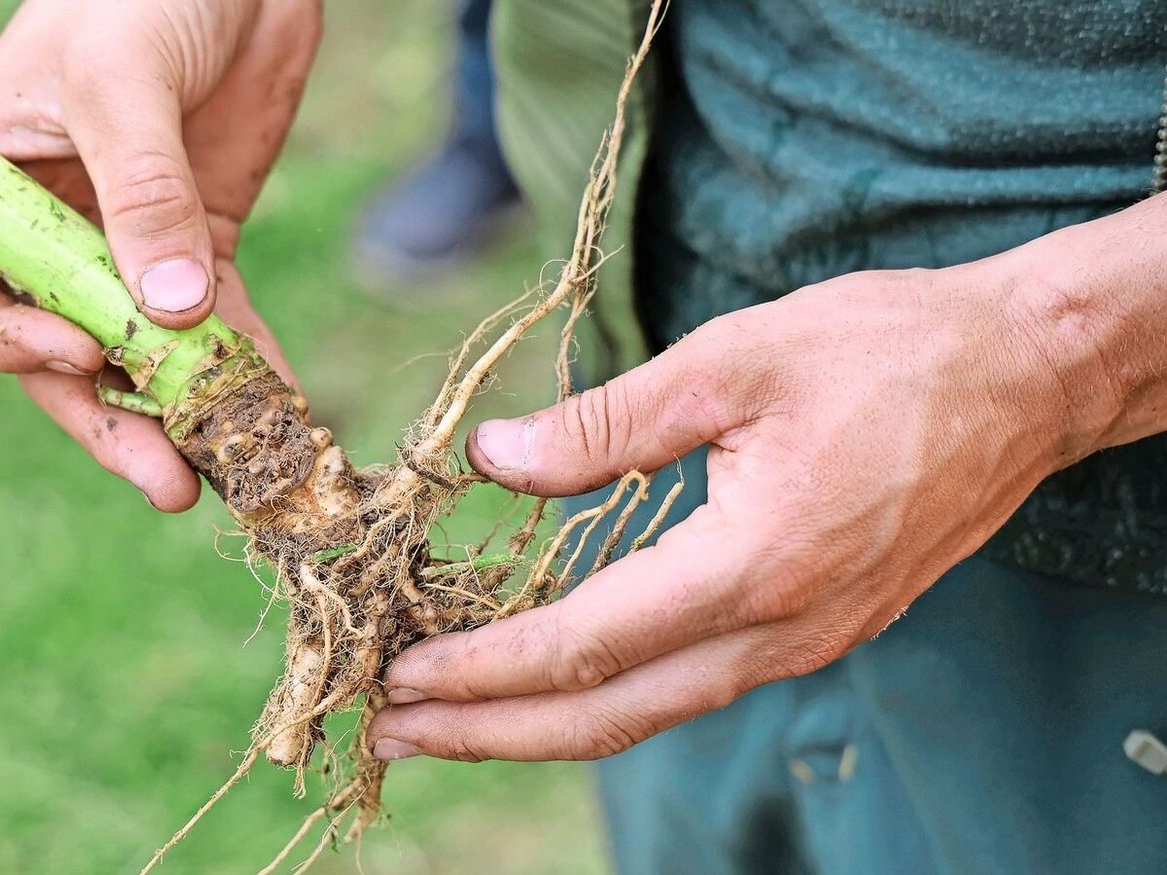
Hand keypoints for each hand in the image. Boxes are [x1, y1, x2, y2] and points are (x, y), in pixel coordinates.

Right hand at [0, 0, 320, 509]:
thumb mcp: (121, 76)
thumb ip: (140, 191)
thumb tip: (167, 313)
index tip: (80, 345)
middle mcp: (42, 236)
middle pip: (51, 360)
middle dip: (108, 422)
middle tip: (169, 481)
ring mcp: (124, 251)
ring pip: (138, 362)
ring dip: (183, 419)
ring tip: (234, 471)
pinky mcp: (199, 250)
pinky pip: (217, 330)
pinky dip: (249, 372)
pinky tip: (284, 411)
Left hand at [366, 250, 1126, 761]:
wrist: (1027, 378)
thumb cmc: (890, 351)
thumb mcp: (736, 359)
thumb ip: (607, 421)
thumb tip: (493, 459)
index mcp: (754, 564)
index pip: (585, 645)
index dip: (483, 669)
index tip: (400, 673)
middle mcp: (782, 630)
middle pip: (608, 714)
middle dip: (490, 731)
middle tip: (391, 729)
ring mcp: (808, 641)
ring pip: (651, 711)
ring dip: (541, 722)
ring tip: (451, 720)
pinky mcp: (820, 628)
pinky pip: (694, 684)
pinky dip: (610, 693)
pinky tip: (560, 676)